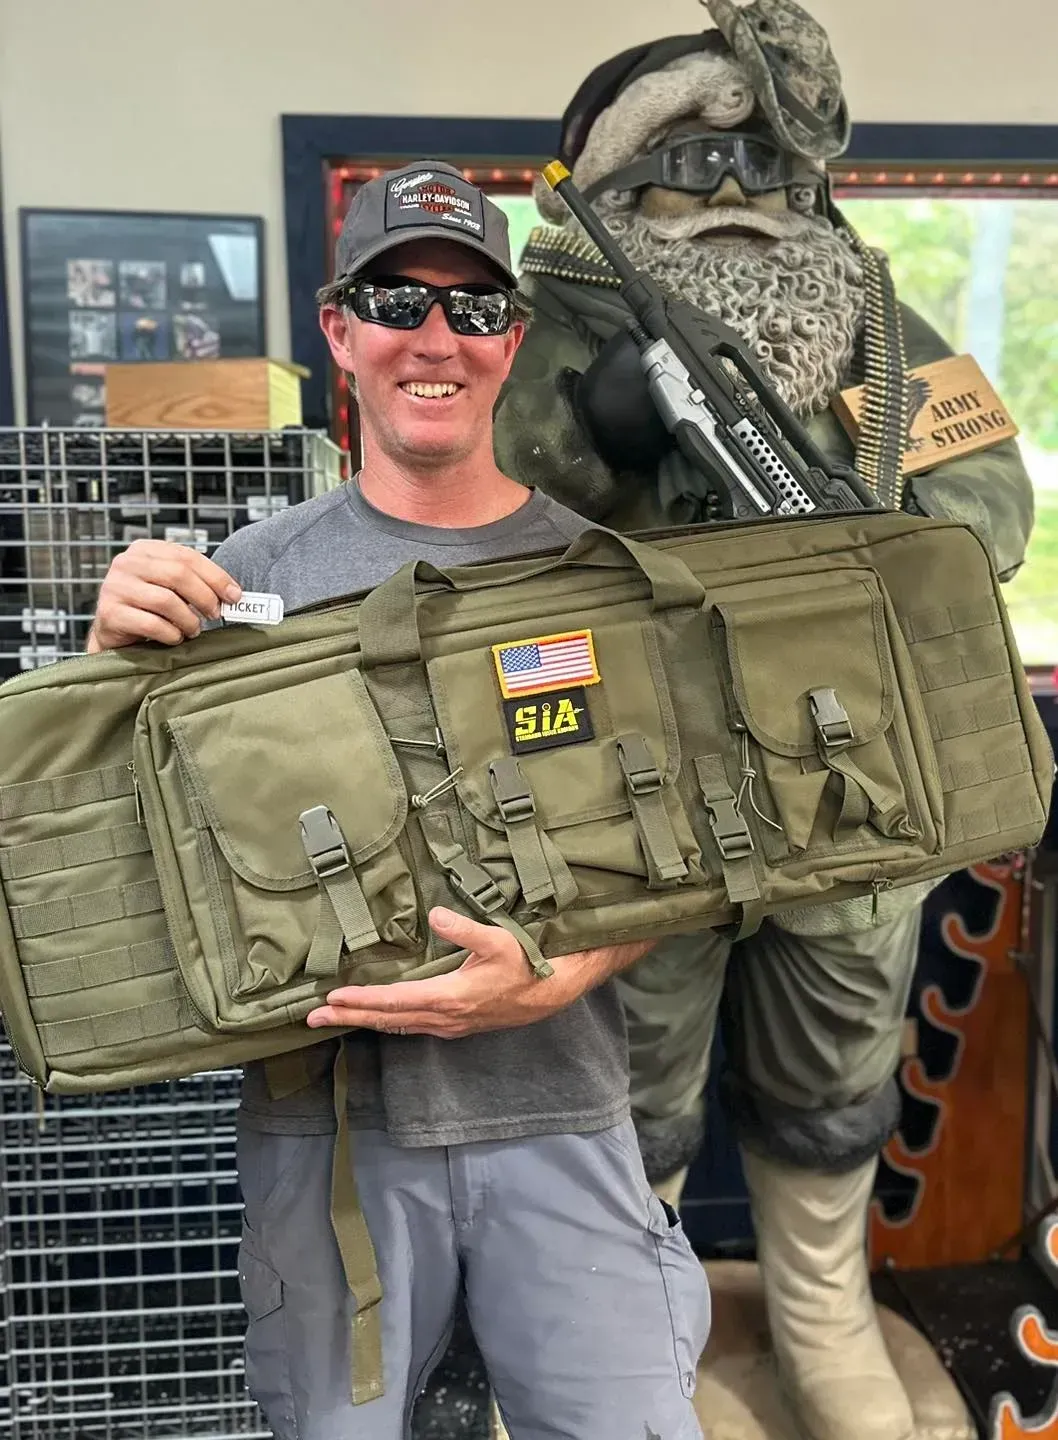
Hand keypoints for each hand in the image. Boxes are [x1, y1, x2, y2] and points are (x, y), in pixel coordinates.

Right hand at [87, 539, 240, 650]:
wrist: (114, 633)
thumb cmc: (147, 608)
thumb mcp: (171, 587)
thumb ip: (196, 583)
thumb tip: (233, 594)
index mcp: (144, 550)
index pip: (187, 556)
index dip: (215, 576)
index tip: (234, 595)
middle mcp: (126, 563)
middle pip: (177, 575)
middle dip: (205, 597)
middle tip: (215, 614)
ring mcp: (114, 587)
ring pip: (165, 600)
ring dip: (188, 619)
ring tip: (193, 629)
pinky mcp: (109, 613)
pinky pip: (150, 624)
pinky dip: (170, 634)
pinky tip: (175, 637)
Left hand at [306, 906, 654, 1038]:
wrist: (553, 993)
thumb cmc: (527, 964)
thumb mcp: (498, 940)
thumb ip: (464, 928)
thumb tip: (433, 914)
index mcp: (450, 998)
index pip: (394, 1001)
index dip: (361, 1000)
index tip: (331, 999)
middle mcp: (444, 1018)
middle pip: (387, 1019)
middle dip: (349, 1018)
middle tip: (312, 1018)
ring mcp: (450, 1025)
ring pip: (398, 1025)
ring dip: (365, 1021)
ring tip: (335, 1018)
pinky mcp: (456, 1024)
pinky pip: (412, 1025)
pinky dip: (388, 1021)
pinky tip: (377, 1018)